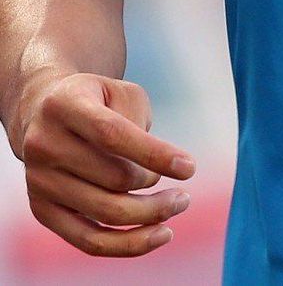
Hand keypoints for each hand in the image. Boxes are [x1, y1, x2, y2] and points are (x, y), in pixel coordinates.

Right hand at [10, 72, 194, 256]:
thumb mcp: (120, 93)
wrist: (43, 115)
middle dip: (157, 186)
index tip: (189, 168)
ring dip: (151, 213)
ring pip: (104, 212)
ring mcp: (38, 181)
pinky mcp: (41, 209)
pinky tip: (159, 234)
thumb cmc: (98, 103)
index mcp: (65, 106)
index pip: (111, 135)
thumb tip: (157, 169)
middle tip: (184, 192)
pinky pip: (87, 239)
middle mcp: (44, 145)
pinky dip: (127, 243)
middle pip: (113, 179)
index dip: (153, 153)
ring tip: (179, 204)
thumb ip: (138, 123)